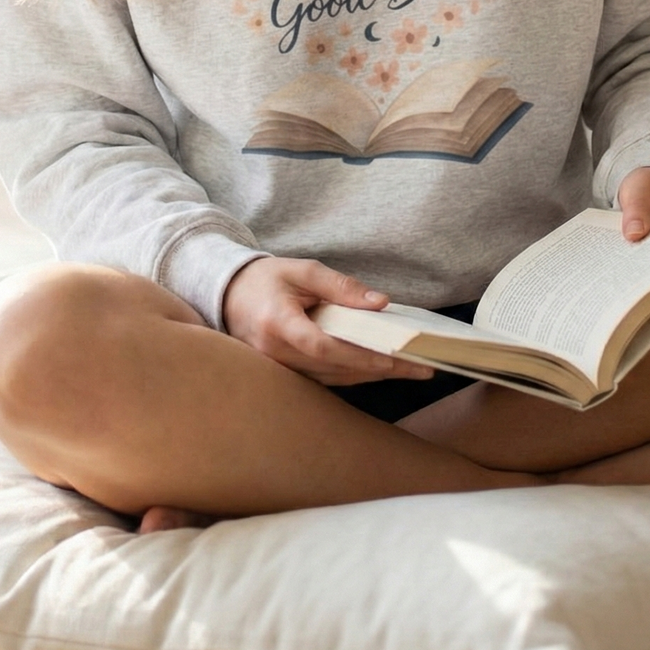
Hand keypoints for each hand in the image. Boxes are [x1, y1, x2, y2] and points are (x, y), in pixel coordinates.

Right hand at [221, 256, 434, 386]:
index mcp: (277, 322)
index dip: (359, 355)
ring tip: (412, 369)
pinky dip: (355, 373)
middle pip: (336, 368)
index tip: (394, 358)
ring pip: (334, 378)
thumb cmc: (266, 279)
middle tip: (422, 367)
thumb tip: (381, 302)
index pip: (323, 346)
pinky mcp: (286, 375)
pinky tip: (381, 368)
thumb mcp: (303, 270)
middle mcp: (276, 353)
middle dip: (381, 369)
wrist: (227, 295)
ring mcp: (279, 369)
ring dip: (373, 375)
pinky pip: (325, 379)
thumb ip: (341, 286)